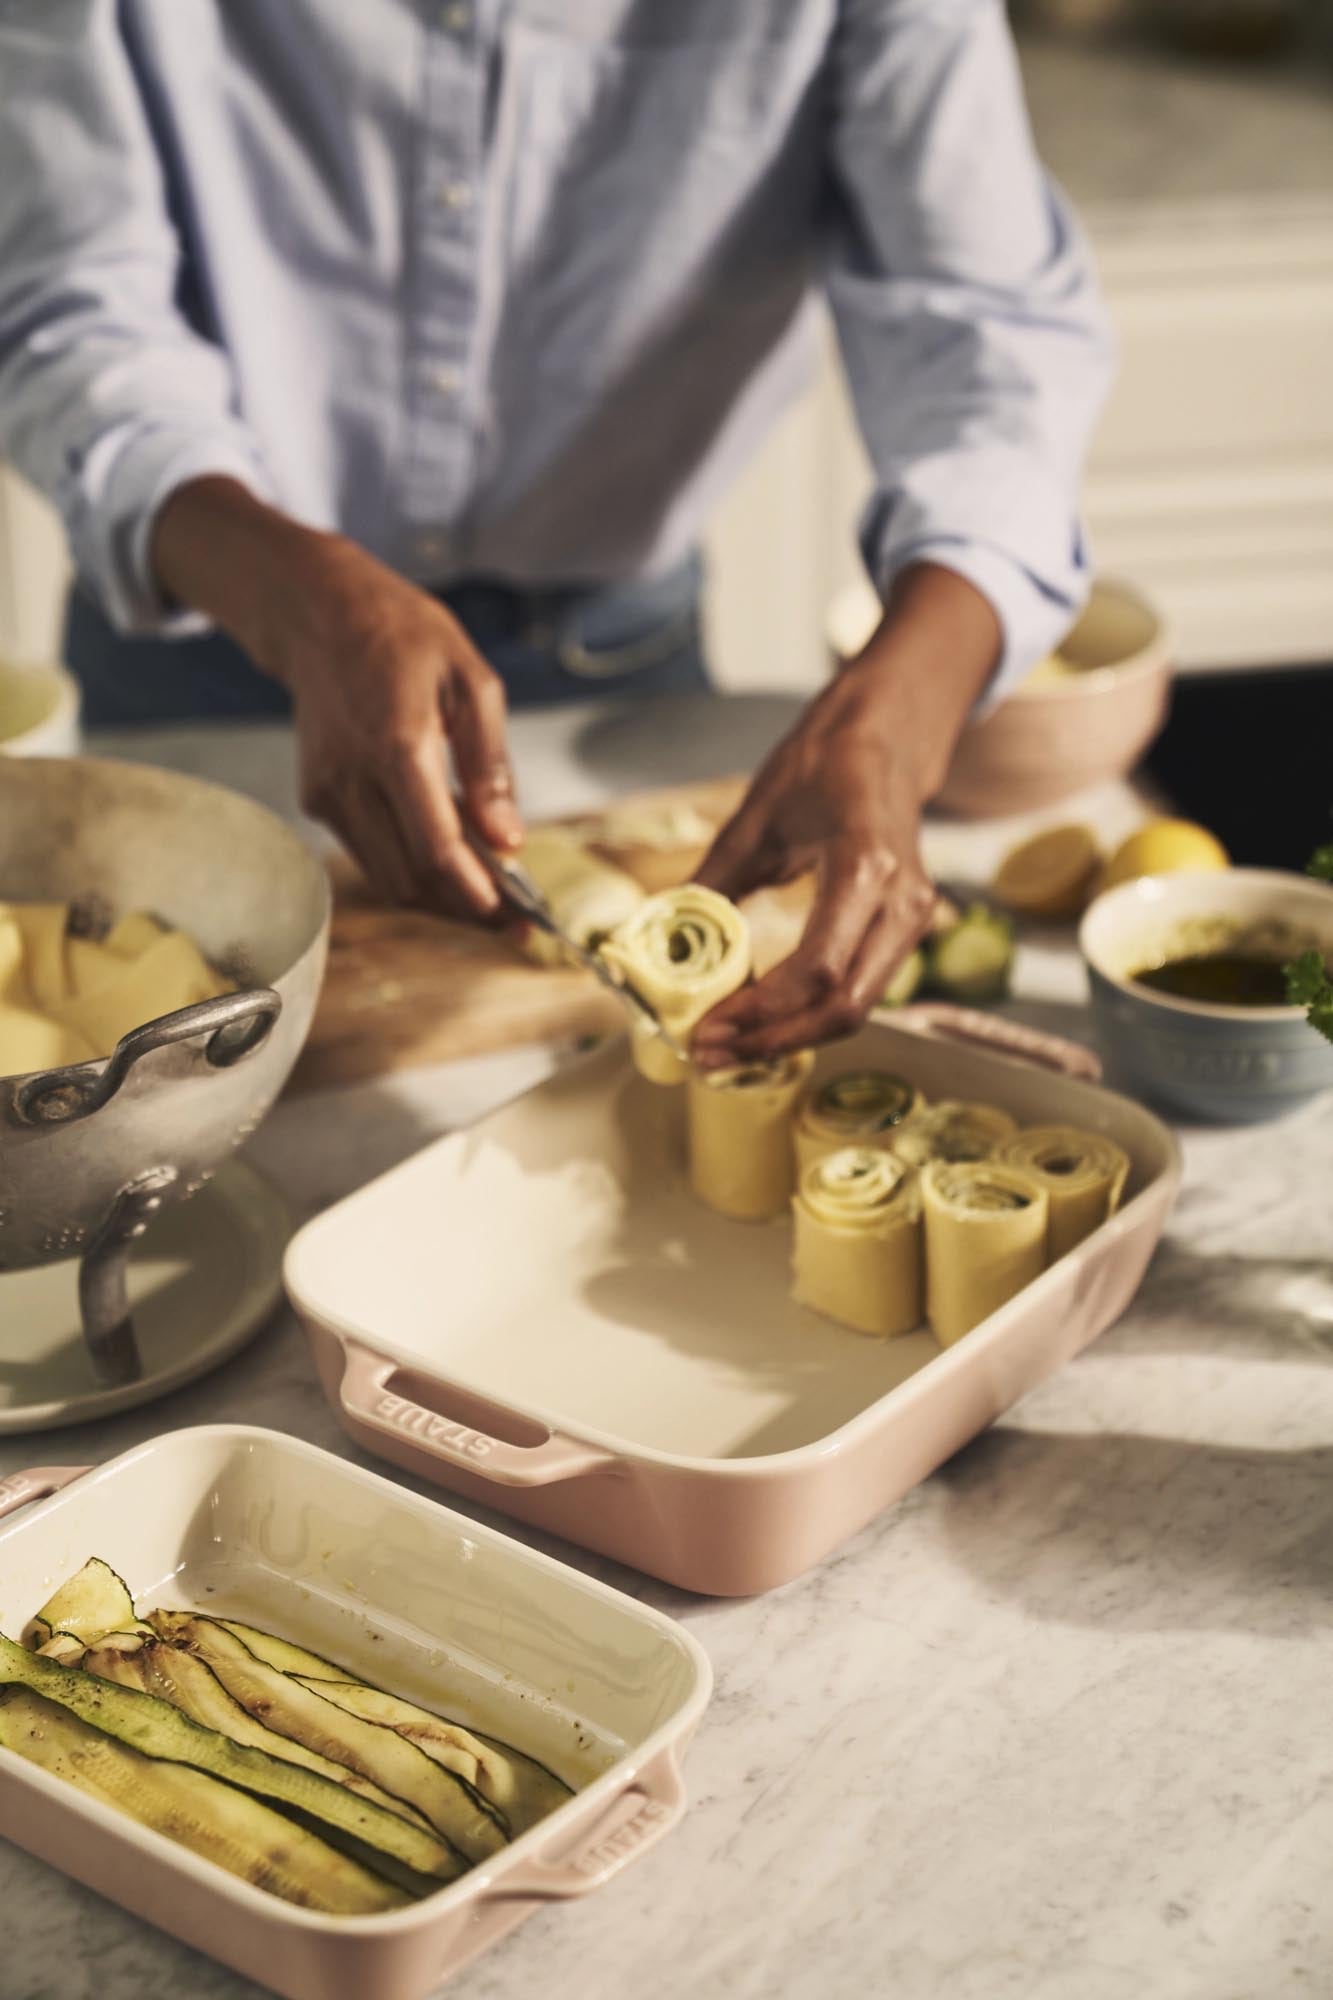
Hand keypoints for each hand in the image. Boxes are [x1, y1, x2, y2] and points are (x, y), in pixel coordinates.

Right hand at [152, 479, 518, 918]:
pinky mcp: (315, 799)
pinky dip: (410, 867)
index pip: (435, 847)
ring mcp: (327, 791)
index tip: (516, 917)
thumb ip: (491, 766)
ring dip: (438, 895)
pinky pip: (368, 855)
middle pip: (411, 878)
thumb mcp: (472, 682)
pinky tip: (447, 851)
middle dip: (465, 907)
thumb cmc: (404, 637)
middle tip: (514, 915)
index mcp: (398, 744)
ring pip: (387, 877)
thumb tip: (508, 840)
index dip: (476, 893)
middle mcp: (353, 777)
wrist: (320, 614)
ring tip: (488, 888)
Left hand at [692, 672, 934, 1066]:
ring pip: (858, 1008)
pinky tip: (765, 1020)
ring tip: (729, 1045)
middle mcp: (902, 901)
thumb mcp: (757, 815)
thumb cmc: (824, 765)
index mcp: (866, 865)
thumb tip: (665, 938)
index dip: (762, 1011)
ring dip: (792, 1036)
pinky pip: (862, 989)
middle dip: (774, 1041)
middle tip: (710, 1053)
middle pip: (846, 1007)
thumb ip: (715, 881)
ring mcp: (914, 919)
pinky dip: (811, 1013)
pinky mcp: (906, 930)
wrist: (886, 738)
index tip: (708, 1028)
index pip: (819, 969)